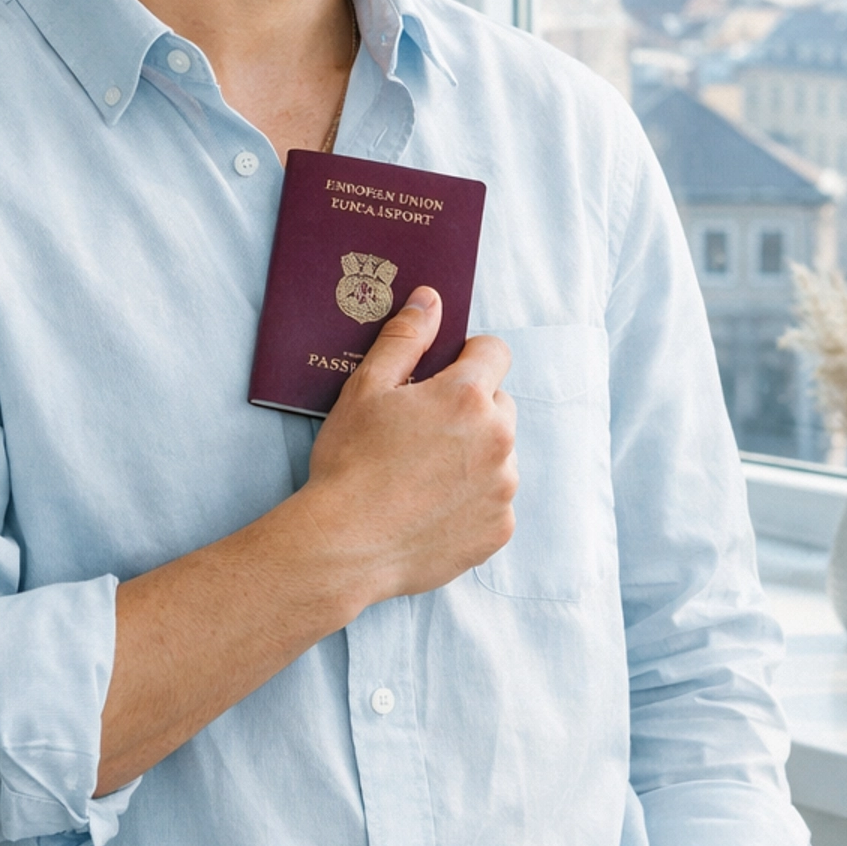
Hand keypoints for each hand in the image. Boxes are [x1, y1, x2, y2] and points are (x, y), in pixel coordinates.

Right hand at [95, 290, 515, 791]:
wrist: (343, 546)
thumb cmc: (349, 463)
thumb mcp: (366, 389)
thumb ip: (405, 339)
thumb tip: (430, 299)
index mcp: (468, 396)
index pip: (494, 351)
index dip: (466, 357)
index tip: (439, 376)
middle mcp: (498, 439)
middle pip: (498, 404)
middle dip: (469, 410)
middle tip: (420, 433)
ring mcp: (503, 488)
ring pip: (499, 454)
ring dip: (473, 456)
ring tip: (421, 476)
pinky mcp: (499, 529)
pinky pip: (495, 500)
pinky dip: (472, 500)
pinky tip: (430, 508)